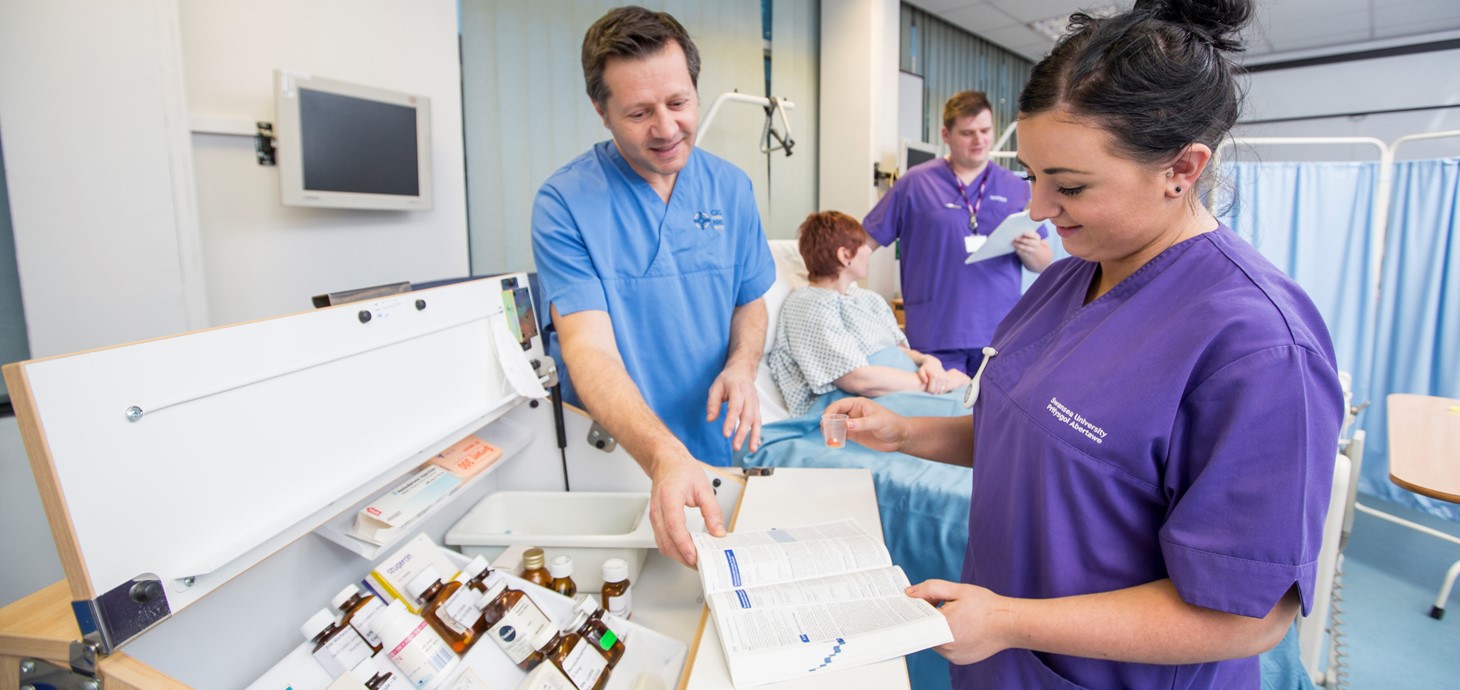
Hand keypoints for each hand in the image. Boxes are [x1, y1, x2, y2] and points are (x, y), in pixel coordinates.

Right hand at [647, 452, 725, 567]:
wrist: (666, 462)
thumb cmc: (681, 470)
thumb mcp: (704, 487)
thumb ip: (712, 511)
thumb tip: (718, 532)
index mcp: (669, 497)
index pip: (674, 526)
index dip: (684, 544)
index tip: (694, 556)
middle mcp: (658, 509)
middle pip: (666, 541)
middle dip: (682, 556)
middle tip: (700, 564)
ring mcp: (655, 516)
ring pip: (662, 544)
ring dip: (678, 555)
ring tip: (696, 561)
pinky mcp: (656, 520)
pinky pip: (662, 539)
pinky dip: (674, 549)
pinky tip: (686, 551)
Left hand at [707, 363, 760, 452]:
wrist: (743, 370)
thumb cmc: (727, 379)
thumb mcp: (716, 386)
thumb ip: (713, 403)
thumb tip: (710, 420)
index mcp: (737, 390)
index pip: (735, 408)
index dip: (731, 421)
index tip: (726, 434)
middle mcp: (749, 397)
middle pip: (747, 417)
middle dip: (742, 433)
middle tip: (735, 446)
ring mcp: (755, 403)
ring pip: (756, 421)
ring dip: (754, 436)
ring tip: (751, 449)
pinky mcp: (757, 408)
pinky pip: (759, 421)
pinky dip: (758, 433)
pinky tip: (755, 444)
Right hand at [823, 397, 907, 452]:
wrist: (900, 437)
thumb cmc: (892, 424)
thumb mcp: (878, 422)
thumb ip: (862, 423)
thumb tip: (847, 425)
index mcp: (858, 404)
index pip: (839, 405)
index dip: (830, 412)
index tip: (826, 421)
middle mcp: (853, 412)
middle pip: (834, 415)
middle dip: (828, 423)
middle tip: (826, 433)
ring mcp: (853, 423)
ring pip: (835, 425)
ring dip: (830, 432)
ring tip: (829, 440)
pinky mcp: (854, 434)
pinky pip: (840, 435)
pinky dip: (835, 438)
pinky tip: (835, 443)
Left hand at [906, 579, 1008, 664]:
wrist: (1009, 624)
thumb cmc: (986, 607)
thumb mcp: (958, 590)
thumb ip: (931, 589)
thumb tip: (910, 593)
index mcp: (942, 626)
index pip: (917, 618)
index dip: (916, 607)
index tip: (918, 600)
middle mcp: (945, 646)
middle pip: (925, 629)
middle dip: (929, 616)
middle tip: (940, 604)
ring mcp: (952, 655)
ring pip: (934, 639)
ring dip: (938, 628)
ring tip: (955, 616)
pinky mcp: (959, 660)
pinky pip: (945, 648)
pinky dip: (947, 638)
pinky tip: (960, 627)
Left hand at [916, 356, 944, 389]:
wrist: (933, 363)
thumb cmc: (925, 368)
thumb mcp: (921, 371)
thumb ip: (922, 376)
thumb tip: (926, 381)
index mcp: (933, 376)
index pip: (931, 390)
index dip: (928, 391)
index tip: (926, 390)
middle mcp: (940, 377)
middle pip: (937, 391)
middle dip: (933, 392)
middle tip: (930, 390)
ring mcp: (945, 378)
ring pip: (941, 390)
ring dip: (937, 391)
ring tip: (933, 389)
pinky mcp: (948, 378)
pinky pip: (945, 388)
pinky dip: (942, 389)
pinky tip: (938, 387)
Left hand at [1012, 231, 1046, 262]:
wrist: (1031, 248)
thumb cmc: (1028, 238)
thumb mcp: (1029, 235)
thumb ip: (1024, 233)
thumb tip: (1017, 233)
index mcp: (1037, 237)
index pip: (1034, 236)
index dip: (1029, 234)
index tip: (1024, 233)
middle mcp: (1036, 244)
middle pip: (1029, 242)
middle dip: (1022, 240)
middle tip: (1016, 238)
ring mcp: (1032, 250)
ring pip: (1025, 248)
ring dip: (1018, 245)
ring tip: (1013, 242)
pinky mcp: (1027, 254)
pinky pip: (1022, 252)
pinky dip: (1017, 249)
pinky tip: (1014, 246)